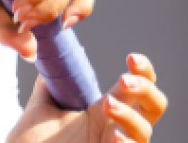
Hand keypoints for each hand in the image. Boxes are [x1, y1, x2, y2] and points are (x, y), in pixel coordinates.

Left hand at [9, 53, 167, 141]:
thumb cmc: (33, 142)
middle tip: (123, 81)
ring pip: (144, 131)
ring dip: (129, 116)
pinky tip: (115, 139)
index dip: (143, 71)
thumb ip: (50, 83)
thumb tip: (56, 53)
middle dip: (145, 89)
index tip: (131, 58)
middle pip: (155, 106)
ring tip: (108, 105)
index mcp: (104, 110)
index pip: (137, 87)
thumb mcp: (40, 107)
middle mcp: (116, 129)